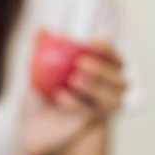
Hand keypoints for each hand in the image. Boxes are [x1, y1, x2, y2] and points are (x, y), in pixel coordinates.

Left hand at [21, 40, 125, 154]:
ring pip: (114, 99)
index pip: (114, 58)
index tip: (93, 42)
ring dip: (95, 87)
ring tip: (73, 79)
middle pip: (120, 80)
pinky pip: (91, 113)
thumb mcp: (38, 69)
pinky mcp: (90, 125)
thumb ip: (41, 48)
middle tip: (81, 63)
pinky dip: (77, 103)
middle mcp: (108, 91)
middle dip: (103, 69)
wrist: (33, 126)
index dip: (108, 50)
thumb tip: (40, 28)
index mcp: (101, 71)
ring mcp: (102, 110)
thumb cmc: (42, 93)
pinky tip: (60, 95)